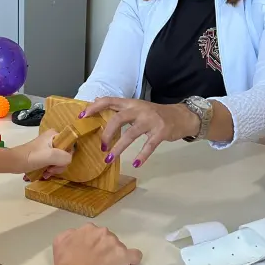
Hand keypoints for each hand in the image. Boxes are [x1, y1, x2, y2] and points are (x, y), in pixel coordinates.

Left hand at [10, 129, 71, 177]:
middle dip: (59, 165)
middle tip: (50, 169)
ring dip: (55, 169)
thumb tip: (68, 160)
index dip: (66, 156)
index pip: (70, 145)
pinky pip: (53, 163)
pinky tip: (45, 174)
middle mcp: (53, 139)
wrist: (14, 162)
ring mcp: (48, 148)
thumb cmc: (31, 157)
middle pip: (65, 154)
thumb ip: (64, 157)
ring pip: (60, 160)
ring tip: (46, 173)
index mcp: (55, 135)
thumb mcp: (50, 156)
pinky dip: (50, 169)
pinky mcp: (44, 155)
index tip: (58, 163)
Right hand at [53, 223, 141, 264]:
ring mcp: (115, 244)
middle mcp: (103, 232)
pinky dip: (132, 260)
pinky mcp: (124, 256)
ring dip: (115, 255)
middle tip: (97, 262)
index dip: (93, 244)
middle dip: (104, 248)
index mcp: (88, 229)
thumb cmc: (66, 263)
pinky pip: (135, 255)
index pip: (95, 233)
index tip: (90, 252)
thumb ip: (70, 235)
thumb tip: (75, 235)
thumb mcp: (59, 242)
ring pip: (119, 247)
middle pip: (108, 239)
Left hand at [81, 98, 199, 167]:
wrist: (182, 116)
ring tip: (108, 159)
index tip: (82, 117)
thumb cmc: (155, 113)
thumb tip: (97, 100)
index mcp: (131, 103)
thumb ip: (119, 106)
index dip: (94, 107)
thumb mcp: (137, 106)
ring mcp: (151, 121)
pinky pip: (149, 146)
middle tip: (101, 146)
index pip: (109, 101)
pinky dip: (141, 156)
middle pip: (118, 119)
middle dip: (106, 133)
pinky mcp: (161, 132)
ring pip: (131, 134)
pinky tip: (135, 164)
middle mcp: (139, 110)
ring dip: (118, 148)